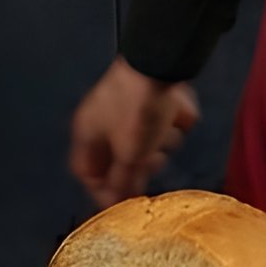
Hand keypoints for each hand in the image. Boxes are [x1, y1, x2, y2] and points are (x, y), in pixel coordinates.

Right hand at [69, 57, 199, 206]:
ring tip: (167, 126)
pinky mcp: (156, 96)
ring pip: (151, 141)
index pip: (88, 173)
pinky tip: (178, 110)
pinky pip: (168, 120)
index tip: (125, 201)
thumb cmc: (138, 108)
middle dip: (143, 160)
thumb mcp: (130, 154)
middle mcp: (105, 119)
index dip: (105, 190)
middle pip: (124, 158)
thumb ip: (122, 182)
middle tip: (152, 156)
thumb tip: (116, 203)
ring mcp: (131, 107)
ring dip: (164, 138)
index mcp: (88, 132)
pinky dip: (176, 118)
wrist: (161, 63)